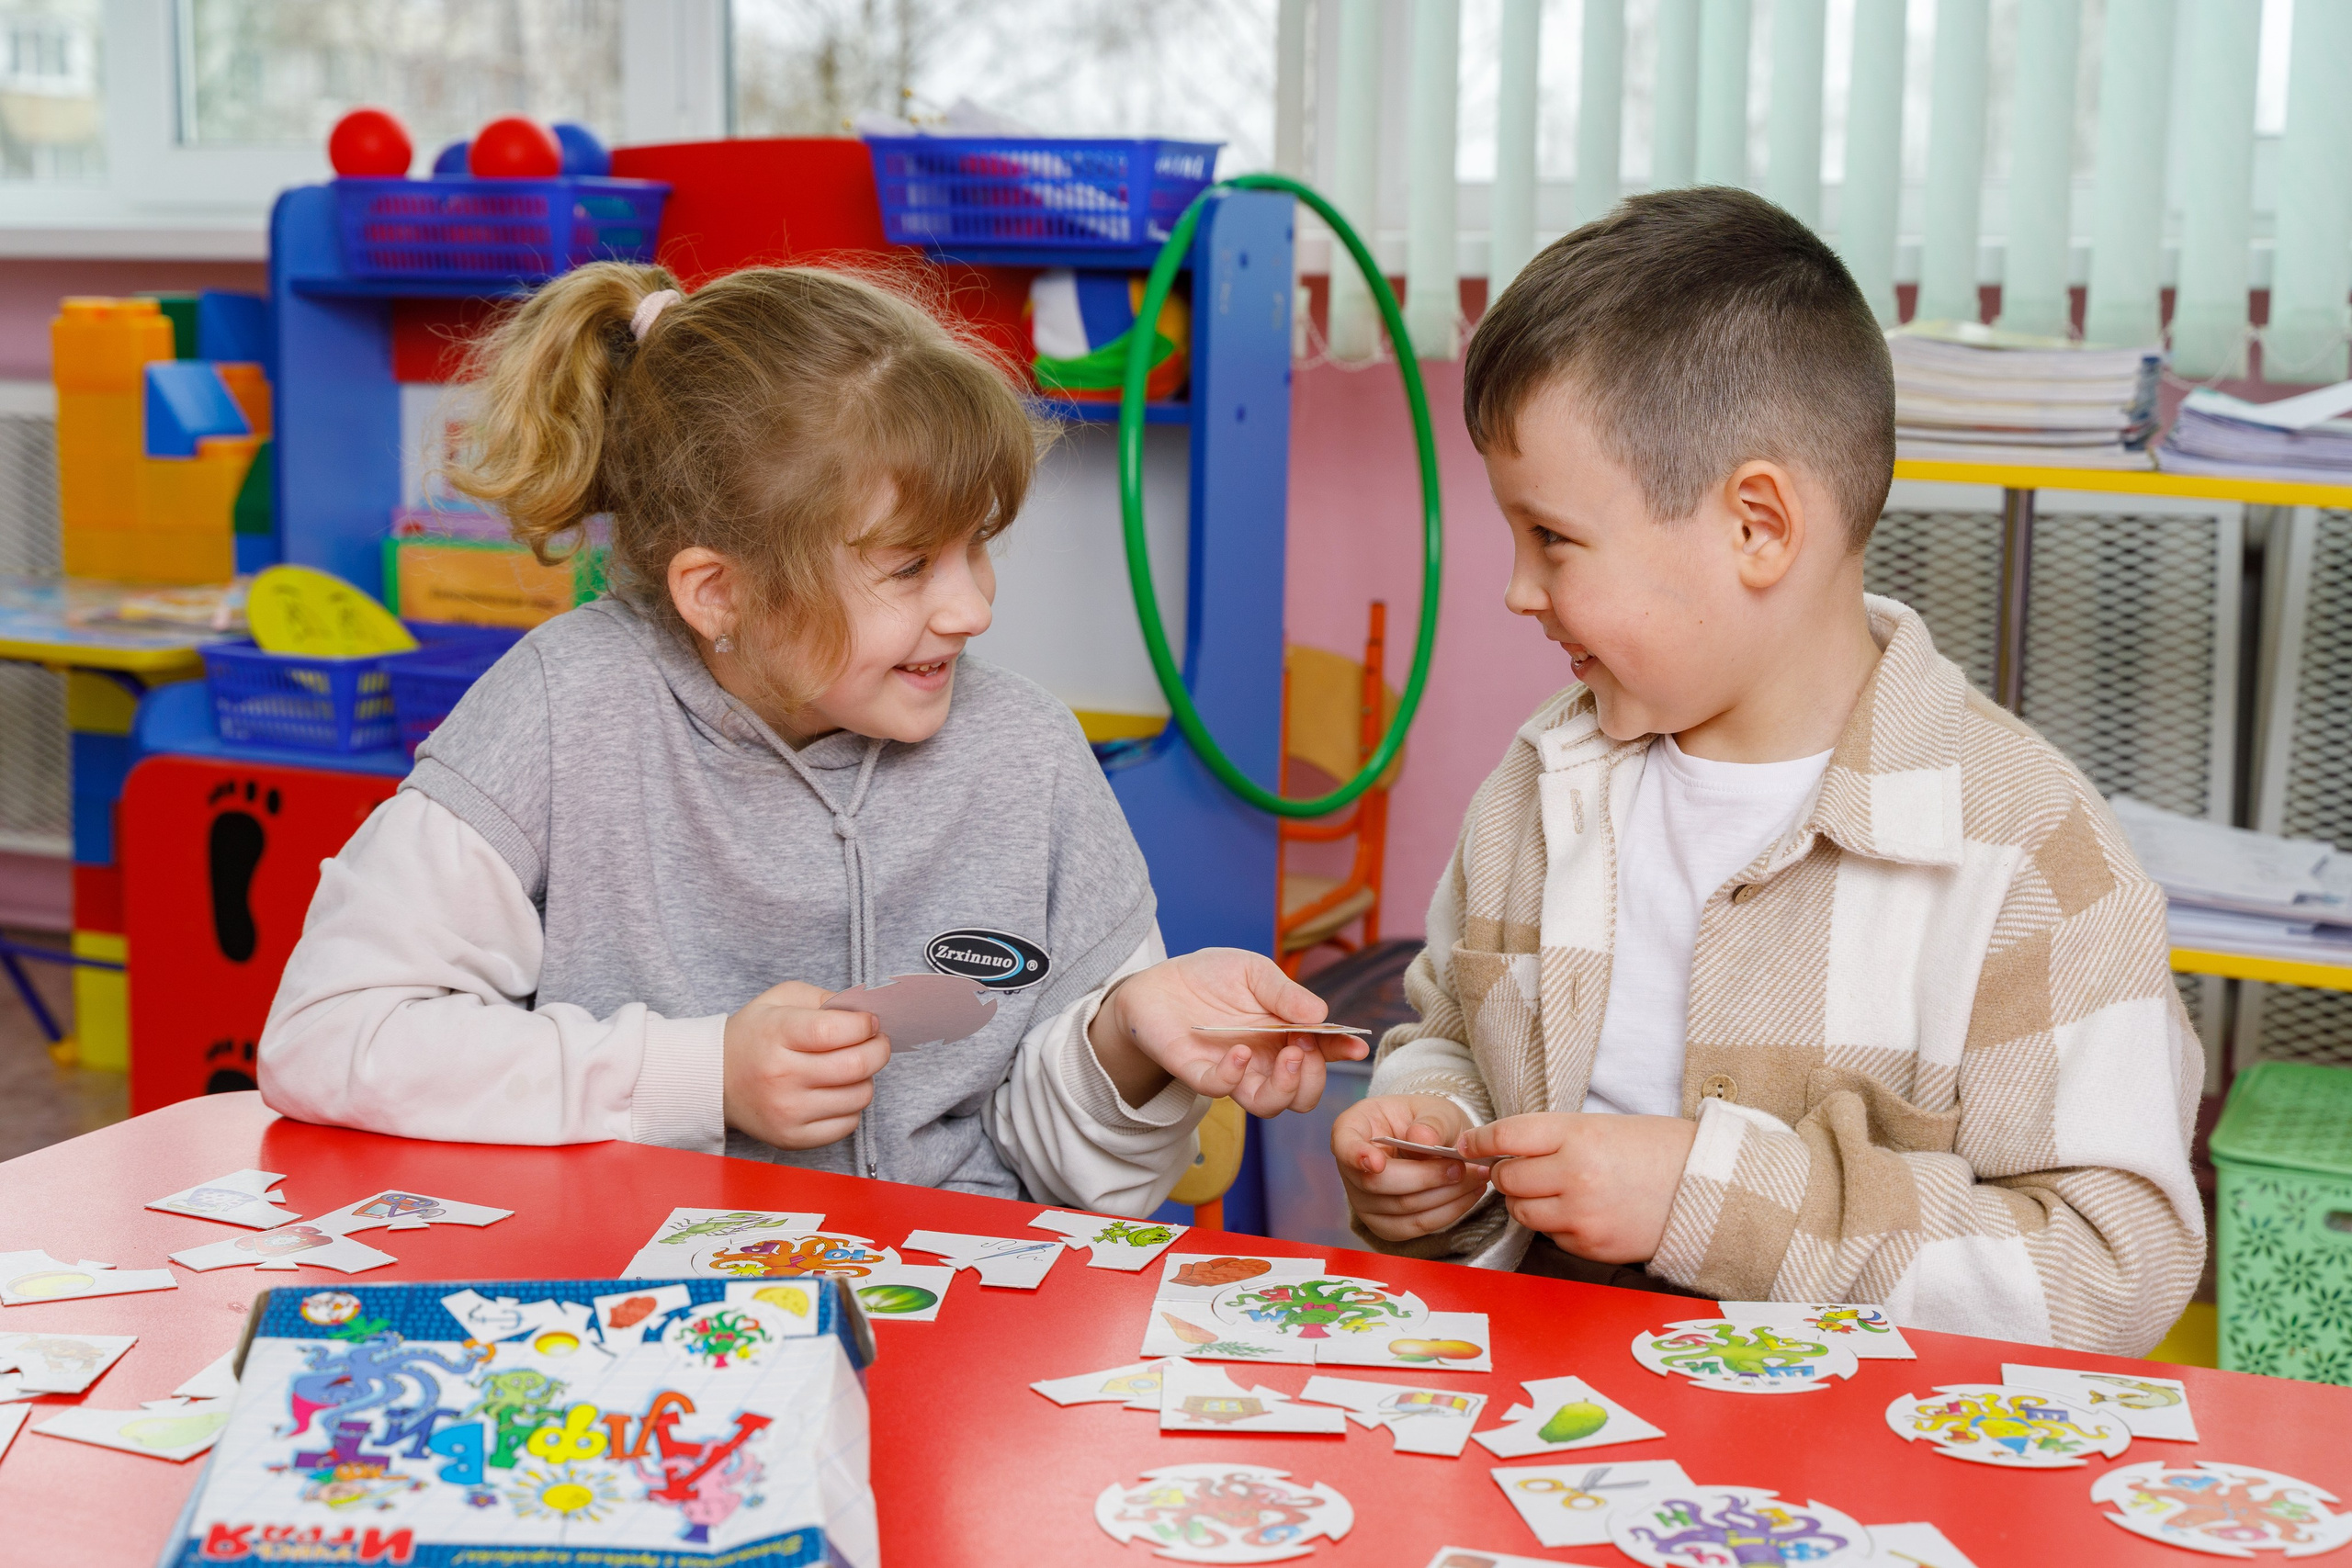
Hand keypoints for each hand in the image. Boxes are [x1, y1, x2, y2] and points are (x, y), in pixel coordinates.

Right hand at [721, 981, 892, 1149]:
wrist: (714, 1079)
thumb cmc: (754, 1035)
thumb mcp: (780, 999)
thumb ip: (823, 998)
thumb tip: (864, 1014)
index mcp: (776, 1034)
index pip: (835, 1031)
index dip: (865, 1025)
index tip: (870, 1022)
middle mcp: (780, 1075)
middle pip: (855, 1066)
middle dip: (879, 1050)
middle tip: (877, 1042)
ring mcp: (786, 1111)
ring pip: (858, 1096)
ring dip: (866, 1079)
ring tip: (852, 1068)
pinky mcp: (792, 1138)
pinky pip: (847, 1124)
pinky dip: (851, 1106)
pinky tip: (836, 1092)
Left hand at [1085, 947, 1363, 1115]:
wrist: (1158, 982)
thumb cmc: (1211, 977)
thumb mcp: (1253, 972)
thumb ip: (1285, 993)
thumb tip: (1322, 1016)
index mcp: (1285, 1034)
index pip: (1322, 1053)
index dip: (1342, 1052)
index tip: (1355, 1046)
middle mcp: (1264, 1060)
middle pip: (1303, 1093)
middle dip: (1313, 1077)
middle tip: (1304, 1046)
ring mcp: (1234, 1072)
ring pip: (1271, 1104)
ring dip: (1287, 1086)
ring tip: (1287, 1054)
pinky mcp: (1200, 1074)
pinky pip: (1222, 1090)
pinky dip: (1235, 1075)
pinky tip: (1240, 1050)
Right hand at [1332, 1094, 1487, 1240]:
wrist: (1433, 1144)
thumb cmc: (1426, 1121)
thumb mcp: (1433, 1109)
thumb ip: (1431, 1122)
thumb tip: (1423, 1138)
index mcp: (1352, 1129)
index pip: (1344, 1145)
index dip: (1356, 1155)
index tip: (1376, 1163)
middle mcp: (1350, 1169)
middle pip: (1378, 1184)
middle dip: (1425, 1177)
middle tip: (1461, 1167)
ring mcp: (1363, 1201)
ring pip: (1402, 1208)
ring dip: (1445, 1196)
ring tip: (1476, 1177)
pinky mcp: (1385, 1225)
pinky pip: (1416, 1226)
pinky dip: (1448, 1212)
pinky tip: (1468, 1195)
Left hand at [1460, 1112, 1697, 1263]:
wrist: (1706, 1188)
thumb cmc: (1653, 1149)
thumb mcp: (1600, 1126)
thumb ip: (1550, 1137)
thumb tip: (1498, 1149)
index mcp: (1578, 1135)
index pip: (1507, 1136)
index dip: (1479, 1140)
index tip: (1468, 1143)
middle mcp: (1576, 1175)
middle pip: (1507, 1178)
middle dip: (1507, 1174)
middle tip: (1521, 1168)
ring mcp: (1583, 1216)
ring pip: (1521, 1211)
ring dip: (1526, 1201)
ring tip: (1553, 1189)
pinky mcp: (1591, 1246)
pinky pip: (1551, 1235)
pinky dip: (1555, 1224)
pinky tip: (1580, 1210)